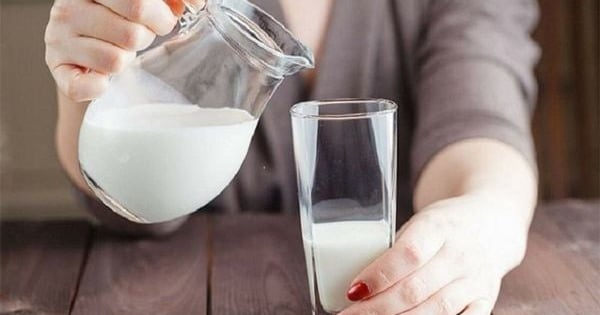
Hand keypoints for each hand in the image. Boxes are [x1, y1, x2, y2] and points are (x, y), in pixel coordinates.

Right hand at [45, 0, 180, 101]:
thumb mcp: (146, 3)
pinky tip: (102, 78)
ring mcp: (57, 37)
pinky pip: (87, 87)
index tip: (163, 20)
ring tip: (119, 51)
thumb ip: (171, 0)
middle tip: (140, 36)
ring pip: (115, 60)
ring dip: (126, 60)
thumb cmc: (123, 20)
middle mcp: (68, 7)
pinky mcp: (56, 68)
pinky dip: (99, 87)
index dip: (161, 18)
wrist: (88, 45)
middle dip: (146, 38)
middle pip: (132, 34)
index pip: (139, 4)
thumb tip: (197, 3)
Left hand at [340, 193, 529, 314]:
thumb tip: (361, 284)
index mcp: (437, 227)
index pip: (407, 255)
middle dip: (377, 308)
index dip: (378, 275)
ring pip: (435, 310)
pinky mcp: (485, 299)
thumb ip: (397, 250)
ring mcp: (474, 280)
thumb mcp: (420, 223)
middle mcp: (458, 254)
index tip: (353, 290)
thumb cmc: (446, 224)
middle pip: (415, 289)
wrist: (493, 224)